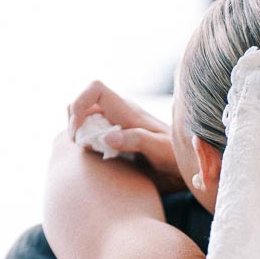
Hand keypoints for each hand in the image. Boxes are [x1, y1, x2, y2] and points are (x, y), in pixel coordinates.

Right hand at [66, 81, 185, 194]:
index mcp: (127, 111)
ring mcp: (116, 126)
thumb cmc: (175, 158)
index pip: (96, 89)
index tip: (77, 130)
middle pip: (85, 104)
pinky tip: (96, 160)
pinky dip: (87, 145)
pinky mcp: (115, 140)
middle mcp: (118, 114)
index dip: (80, 103)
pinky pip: (93, 135)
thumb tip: (107, 137)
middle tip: (80, 146)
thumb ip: (136, 140)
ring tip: (88, 153)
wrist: (184, 169)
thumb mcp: (159, 150)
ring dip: (80, 134)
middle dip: (75, 122)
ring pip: (86, 120)